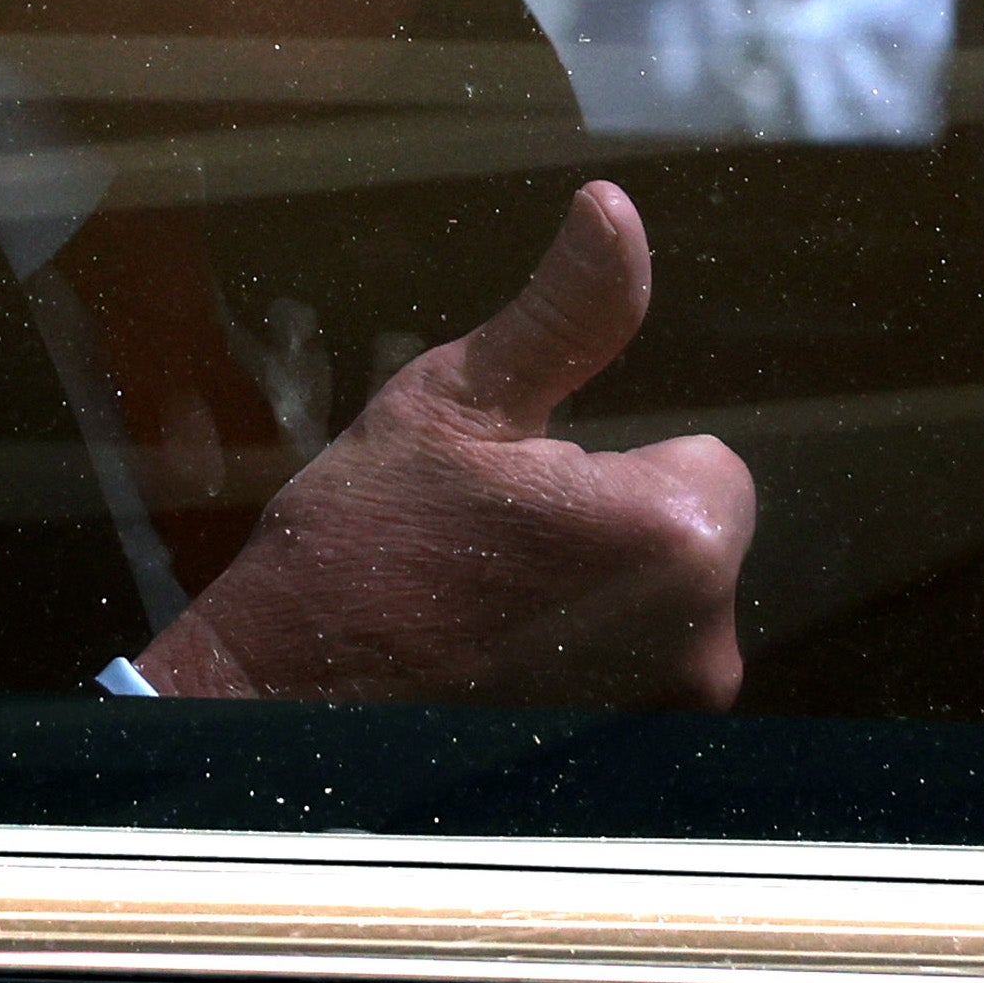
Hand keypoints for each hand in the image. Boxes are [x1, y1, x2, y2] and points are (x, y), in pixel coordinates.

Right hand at [135, 181, 753, 706]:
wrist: (278, 715)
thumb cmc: (362, 550)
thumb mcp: (456, 403)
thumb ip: (566, 311)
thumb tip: (615, 209)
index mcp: (676, 535)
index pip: (705, 462)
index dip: (608, 465)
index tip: (520, 497)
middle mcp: (703, 643)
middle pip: (688, 543)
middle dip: (610, 535)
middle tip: (491, 555)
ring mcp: (667, 721)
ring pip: (661, 617)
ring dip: (596, 607)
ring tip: (484, 615)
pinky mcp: (632, 773)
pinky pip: (633, 688)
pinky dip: (582, 678)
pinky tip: (495, 676)